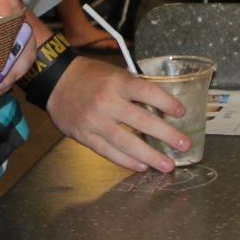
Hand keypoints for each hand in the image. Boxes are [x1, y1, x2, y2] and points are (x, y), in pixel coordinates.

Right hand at [46, 57, 188, 171]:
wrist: (55, 82)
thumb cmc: (89, 77)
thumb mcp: (114, 74)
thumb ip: (134, 90)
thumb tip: (160, 108)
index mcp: (117, 82)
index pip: (148, 92)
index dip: (167, 103)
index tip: (181, 113)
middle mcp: (107, 102)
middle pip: (142, 121)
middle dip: (166, 135)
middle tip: (184, 145)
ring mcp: (95, 121)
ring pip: (126, 142)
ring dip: (149, 155)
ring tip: (167, 165)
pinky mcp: (84, 135)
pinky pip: (108, 151)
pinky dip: (126, 161)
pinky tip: (141, 166)